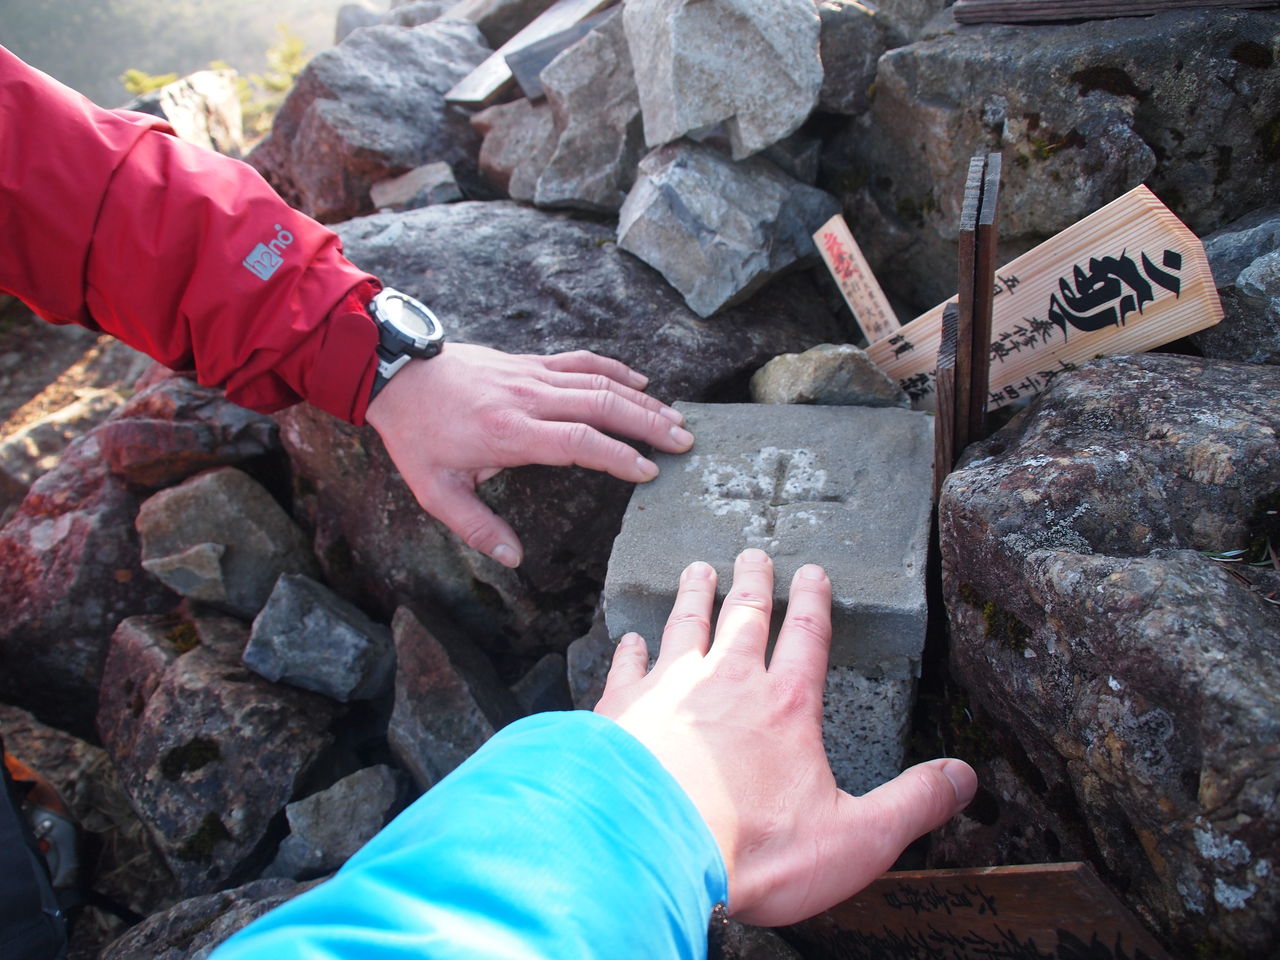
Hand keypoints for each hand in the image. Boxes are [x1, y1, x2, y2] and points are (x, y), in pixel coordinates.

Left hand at [365, 343, 693, 567]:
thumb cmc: (417, 435)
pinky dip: (615, 368)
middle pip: (603, 406)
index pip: (579, 442)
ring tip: (676, 418)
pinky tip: (641, 379)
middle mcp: (529, 399)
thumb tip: (513, 558)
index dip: (618, 457)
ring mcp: (533, 376)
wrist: (396, 375)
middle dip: (649, 424)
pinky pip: (582, 361)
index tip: (648, 472)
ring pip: (600, 382)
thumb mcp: (435, 491)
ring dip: (642, 399)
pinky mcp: (530, 363)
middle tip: (684, 441)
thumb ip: (477, 527)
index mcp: (510, 433)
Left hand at [593, 549, 977, 926]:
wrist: (652, 852)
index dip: (812, 601)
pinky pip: (628, 667)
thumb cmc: (753, 852)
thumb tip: (964, 777)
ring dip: (693, 596)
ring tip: (697, 570)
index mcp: (787, 706)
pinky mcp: (621, 711)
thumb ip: (912, 803)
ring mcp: (668, 690)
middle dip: (751, 581)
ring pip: (684, 626)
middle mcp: (727, 682)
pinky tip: (629, 639)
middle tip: (752, 552)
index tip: (812, 571)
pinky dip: (629, 649)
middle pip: (743, 617)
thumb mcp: (856, 839)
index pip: (807, 636)